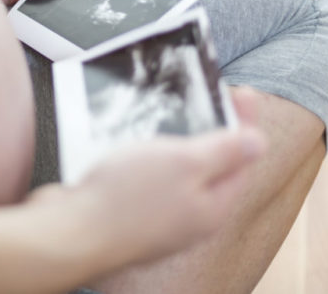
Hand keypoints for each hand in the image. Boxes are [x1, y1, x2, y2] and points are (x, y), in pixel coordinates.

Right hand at [28, 89, 265, 275]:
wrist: (69, 234)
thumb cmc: (125, 201)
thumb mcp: (185, 163)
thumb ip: (225, 152)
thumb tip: (259, 141)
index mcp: (212, 206)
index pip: (241, 160)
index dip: (243, 124)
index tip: (240, 93)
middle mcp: (187, 217)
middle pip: (208, 168)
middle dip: (208, 132)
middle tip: (204, 100)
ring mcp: (155, 218)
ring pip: (173, 173)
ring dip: (171, 144)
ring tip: (163, 118)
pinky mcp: (125, 214)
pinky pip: (143, 181)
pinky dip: (142, 159)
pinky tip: (129, 146)